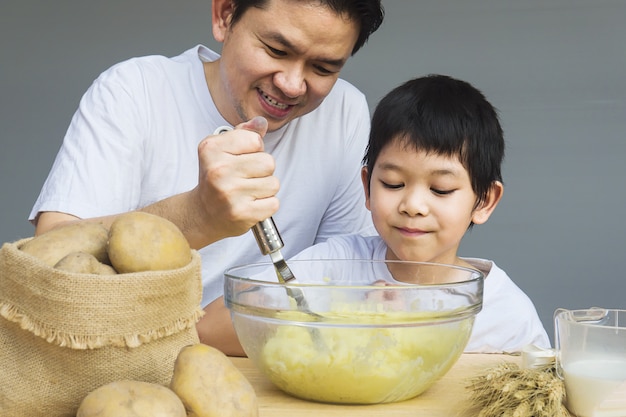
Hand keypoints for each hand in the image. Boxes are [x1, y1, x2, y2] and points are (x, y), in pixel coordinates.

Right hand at [193, 116, 278, 242]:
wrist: (203, 214)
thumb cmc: (216, 179)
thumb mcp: (222, 150)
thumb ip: (243, 134)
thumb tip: (261, 122)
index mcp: (212, 149)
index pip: (256, 140)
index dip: (254, 150)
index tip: (241, 159)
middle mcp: (218, 170)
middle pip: (268, 162)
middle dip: (262, 170)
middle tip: (244, 178)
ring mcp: (230, 194)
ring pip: (273, 183)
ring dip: (265, 189)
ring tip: (247, 192)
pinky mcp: (242, 213)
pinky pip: (274, 203)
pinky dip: (266, 205)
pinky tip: (250, 204)